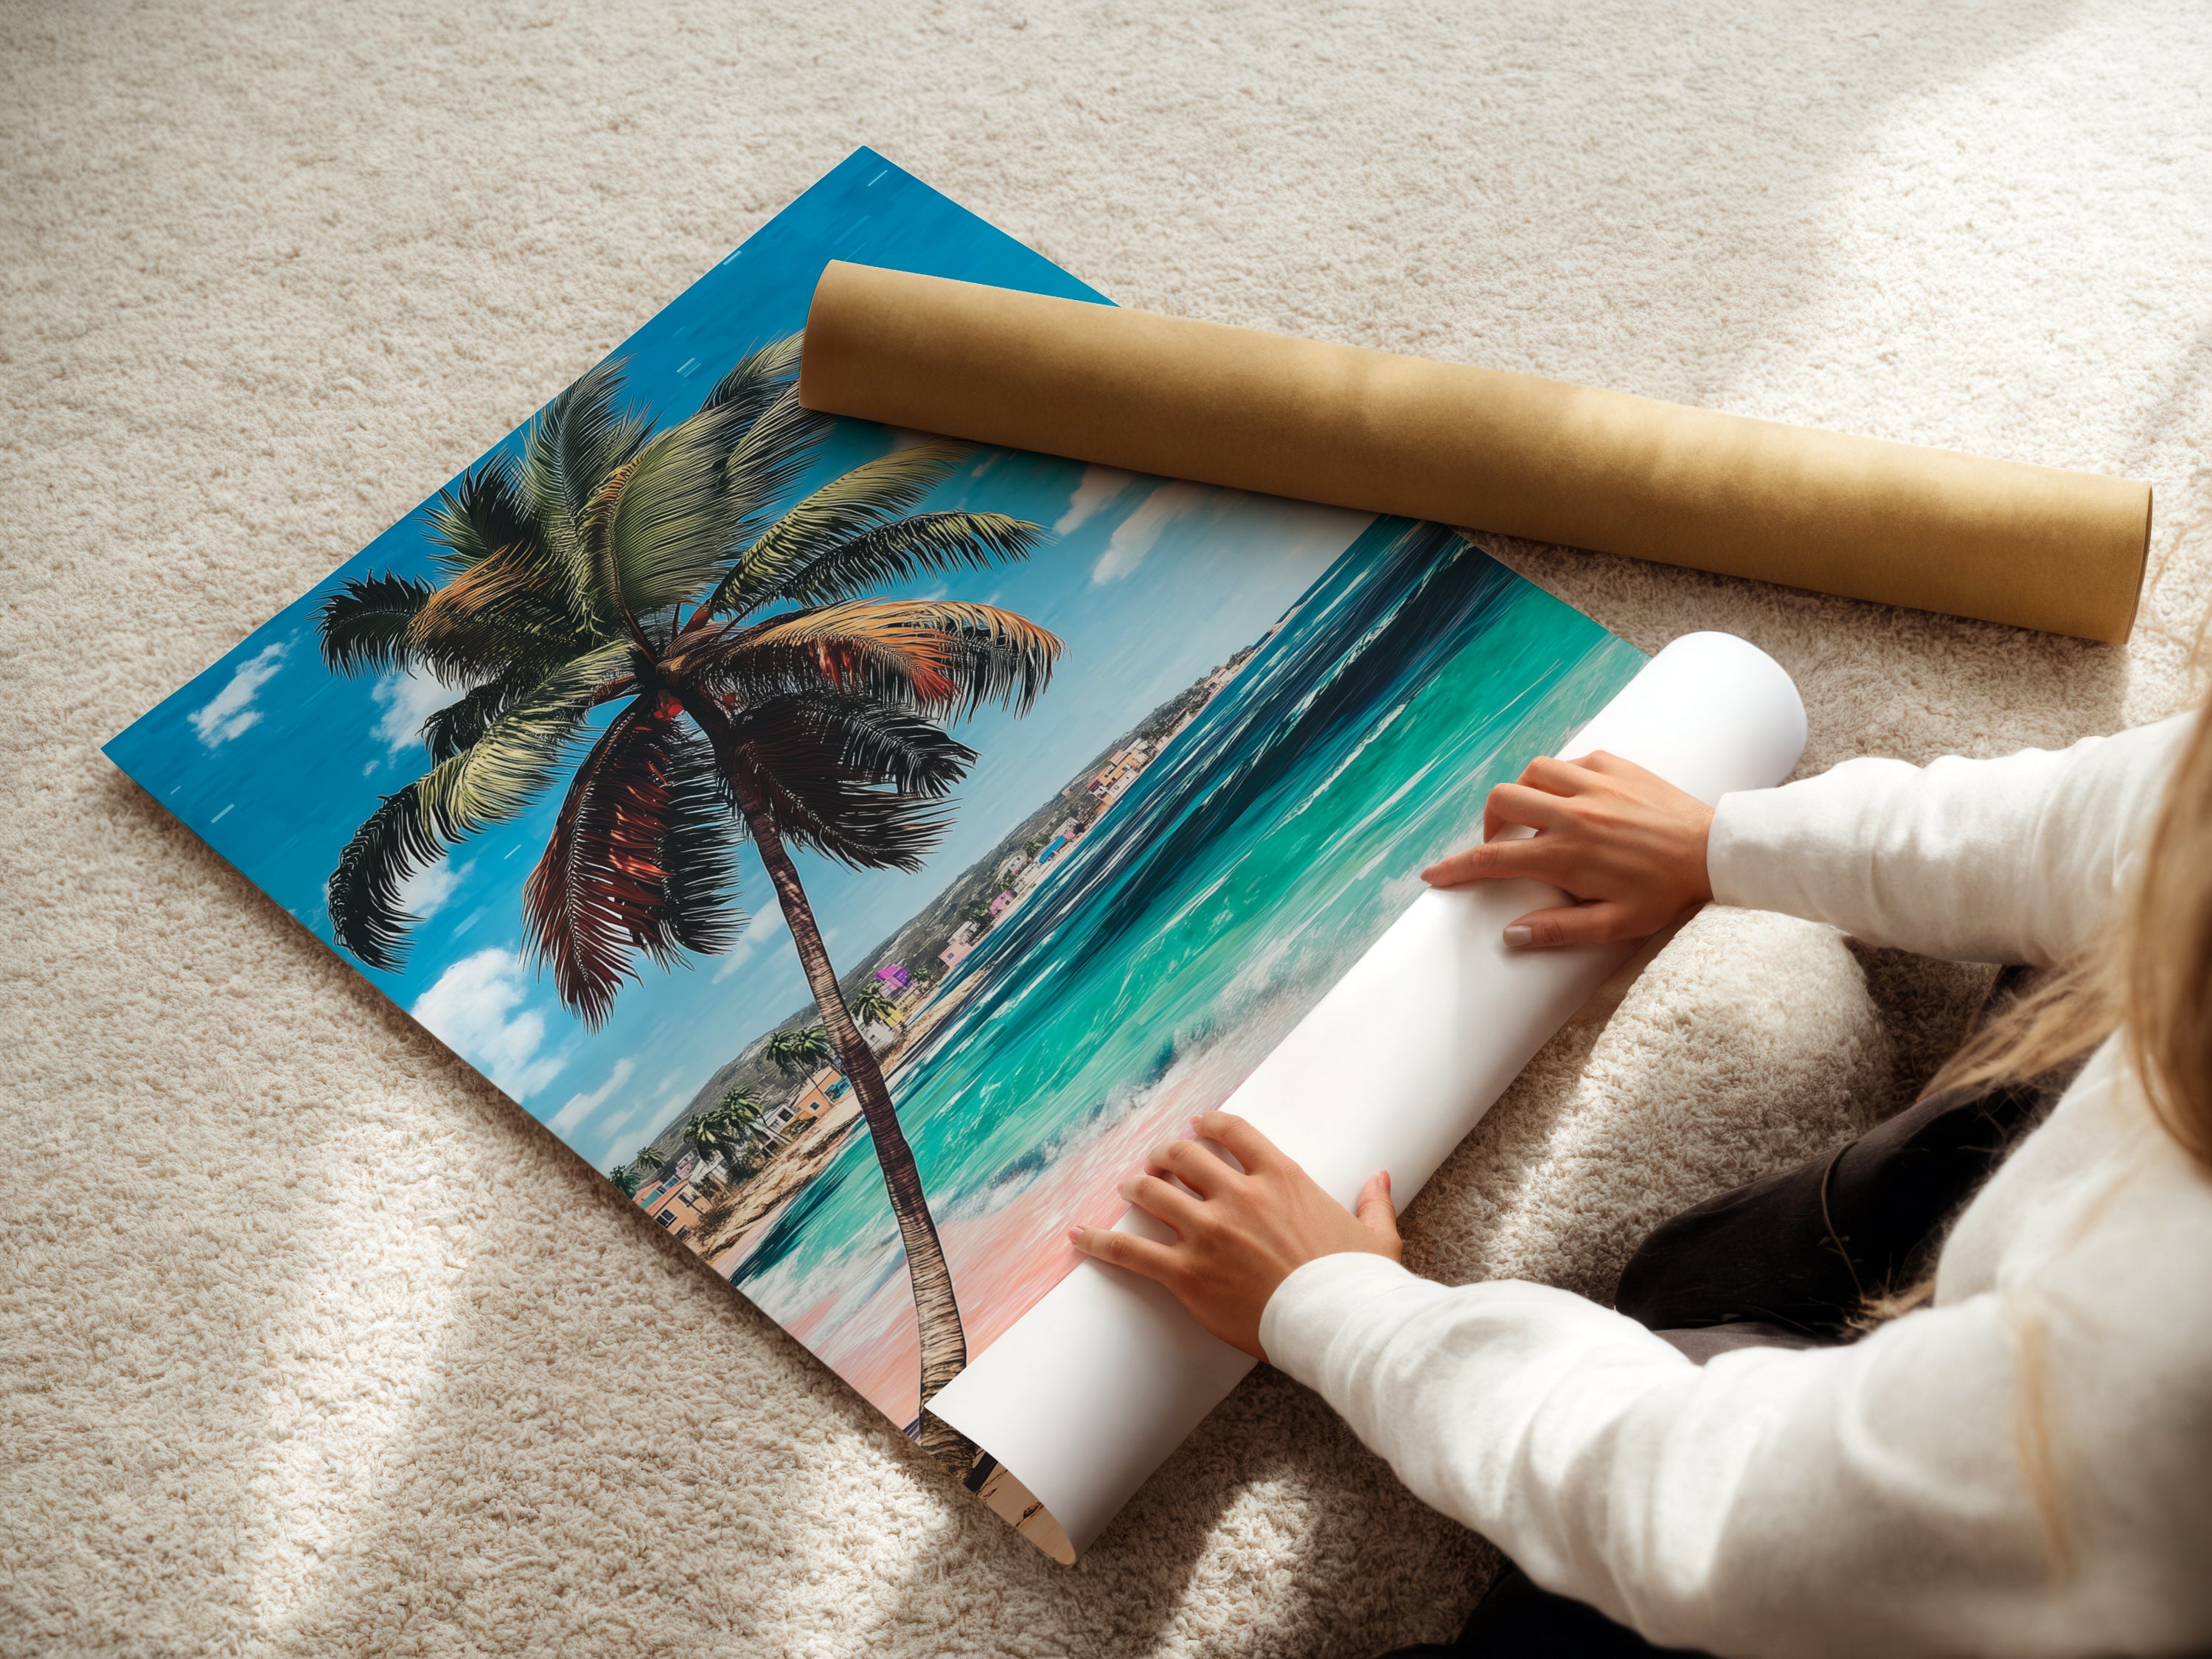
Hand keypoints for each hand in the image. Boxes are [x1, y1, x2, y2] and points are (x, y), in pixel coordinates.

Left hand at [1069, 1110, 1399, 1360]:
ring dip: (1136, 1188)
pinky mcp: (1187, 1273)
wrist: (1338, 1324)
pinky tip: (1080, 1236)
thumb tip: (1380, 1178)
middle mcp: (1238, 1196)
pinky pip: (1131, 1251)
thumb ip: (1372, 1201)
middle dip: (1165, 1155)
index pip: (1232, 1133)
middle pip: (1183, 1157)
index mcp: (1281, 1178)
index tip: (1196, 1126)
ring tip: (1127, 1189)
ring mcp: (1208, 1233)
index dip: (1208, 1125)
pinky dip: (1101, 1242)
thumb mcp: (1375, 1236)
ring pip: (1153, 1193)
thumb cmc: (1358, 1283)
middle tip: (1157, 1162)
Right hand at [1420, 751, 1713, 948]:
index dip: (1456, 868)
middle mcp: (1572, 813)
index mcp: (1566, 855)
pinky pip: (1571, 760)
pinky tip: (1573, 797)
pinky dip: (1561, 776)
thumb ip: (1559, 930)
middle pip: (1502, 800)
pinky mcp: (1616, 765)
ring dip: (1523, 793)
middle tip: (1501, 843)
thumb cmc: (1666, 893)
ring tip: (1534, 816)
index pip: (1493, 859)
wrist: (1715, 851)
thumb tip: (1510, 935)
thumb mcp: (1614, 925)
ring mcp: (1594, 784)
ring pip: (1532, 771)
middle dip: (1488, 822)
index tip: (1433, 875)